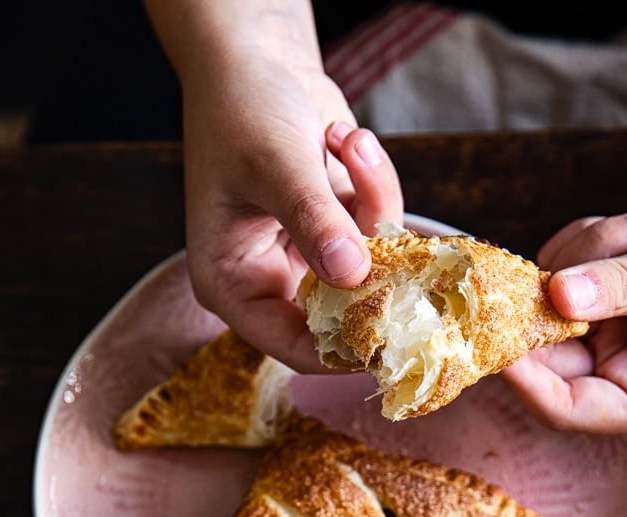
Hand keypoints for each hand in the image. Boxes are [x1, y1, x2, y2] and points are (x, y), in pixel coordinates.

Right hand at [145, 0, 403, 369]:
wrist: (256, 57)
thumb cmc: (241, 109)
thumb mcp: (275, 164)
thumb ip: (315, 220)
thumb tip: (351, 273)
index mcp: (233, 284)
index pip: (291, 345)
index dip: (342, 349)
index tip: (390, 334)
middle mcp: (272, 281)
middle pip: (342, 315)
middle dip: (373, 273)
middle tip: (393, 238)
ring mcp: (311, 257)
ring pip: (373, 269)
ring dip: (373, 204)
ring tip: (345, 142)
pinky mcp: (342, 231)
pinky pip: (381, 231)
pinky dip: (376, 184)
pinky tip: (346, 139)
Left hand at [502, 66, 626, 433]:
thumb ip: (616, 287)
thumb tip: (555, 294)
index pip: (568, 409)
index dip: (528, 380)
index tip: (499, 339)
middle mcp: (623, 372)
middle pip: (546, 357)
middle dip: (548, 304)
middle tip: (537, 266)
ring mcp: (606, 332)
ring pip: (548, 305)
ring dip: (582, 256)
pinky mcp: (596, 295)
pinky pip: (558, 272)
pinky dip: (584, 242)